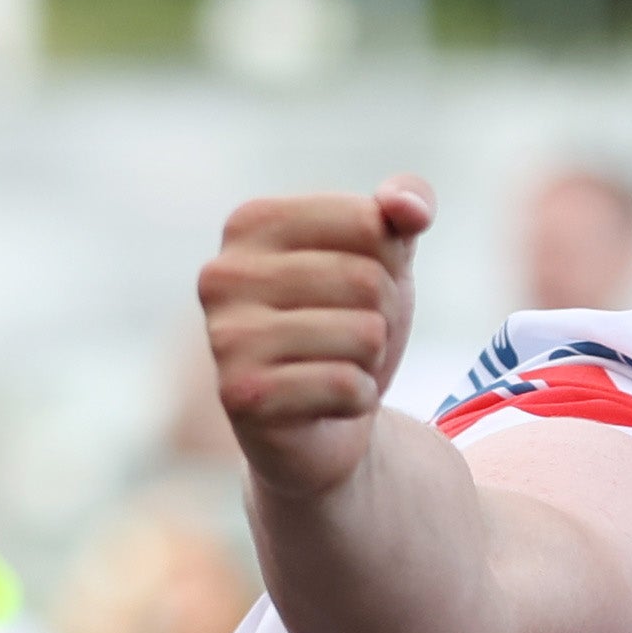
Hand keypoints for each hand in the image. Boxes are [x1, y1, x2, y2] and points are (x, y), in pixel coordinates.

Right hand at [199, 182, 430, 503]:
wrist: (319, 426)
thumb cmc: (347, 324)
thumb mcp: (386, 256)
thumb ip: (406, 205)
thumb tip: (408, 208)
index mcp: (250, 223)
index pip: (369, 221)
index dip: (390, 262)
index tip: (360, 290)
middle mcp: (223, 274)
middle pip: (366, 279)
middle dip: (384, 317)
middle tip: (354, 340)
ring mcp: (225, 337)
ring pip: (364, 334)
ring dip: (372, 360)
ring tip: (339, 367)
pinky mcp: (241, 396)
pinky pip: (348, 385)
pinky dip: (359, 399)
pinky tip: (329, 404)